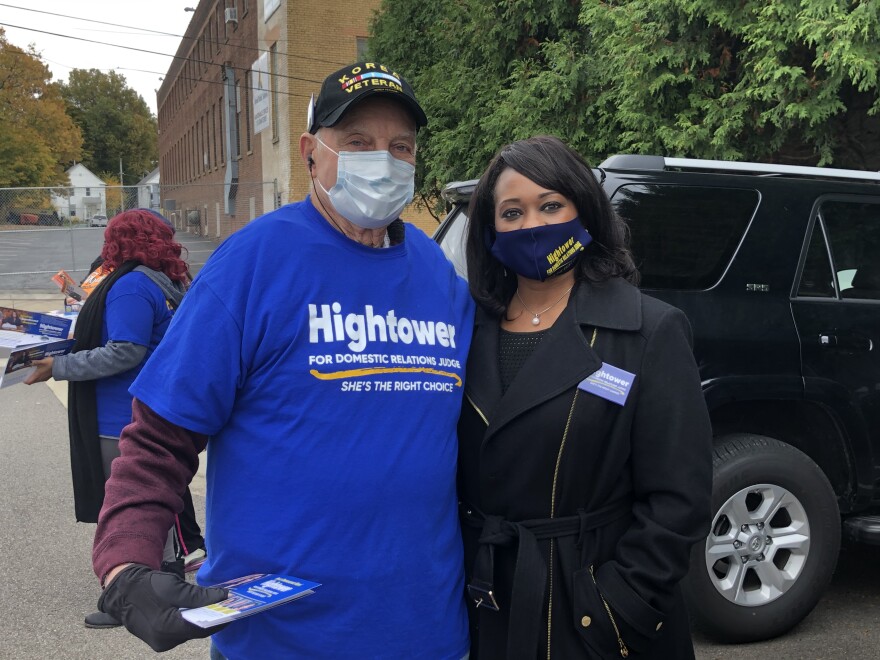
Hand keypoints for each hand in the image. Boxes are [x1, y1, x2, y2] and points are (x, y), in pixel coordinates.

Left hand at [23, 357, 53, 384]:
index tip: (23, 377)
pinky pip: (40, 379)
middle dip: (29, 378)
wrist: (60, 366)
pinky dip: (38, 377)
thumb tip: (29, 361)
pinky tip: (40, 372)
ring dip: (34, 378)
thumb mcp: (42, 361)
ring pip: (36, 380)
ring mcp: (44, 379)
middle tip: (27, 373)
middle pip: (32, 381)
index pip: (28, 382)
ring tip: (33, 372)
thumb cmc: (51, 364)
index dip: (25, 380)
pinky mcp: (47, 378)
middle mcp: (40, 378)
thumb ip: (35, 362)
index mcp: (37, 375)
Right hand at [98, 564, 228, 651]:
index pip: (202, 628)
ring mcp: (161, 643)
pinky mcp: (160, 640)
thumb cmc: (149, 587)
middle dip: (213, 620)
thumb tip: (224, 597)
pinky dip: (191, 623)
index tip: (234, 610)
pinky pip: (181, 632)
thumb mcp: (174, 587)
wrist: (124, 592)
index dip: (220, 619)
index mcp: (167, 627)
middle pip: (197, 632)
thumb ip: (199, 596)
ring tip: (215, 608)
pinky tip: (197, 612)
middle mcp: (164, 641)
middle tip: (227, 608)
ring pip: (190, 632)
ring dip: (202, 621)